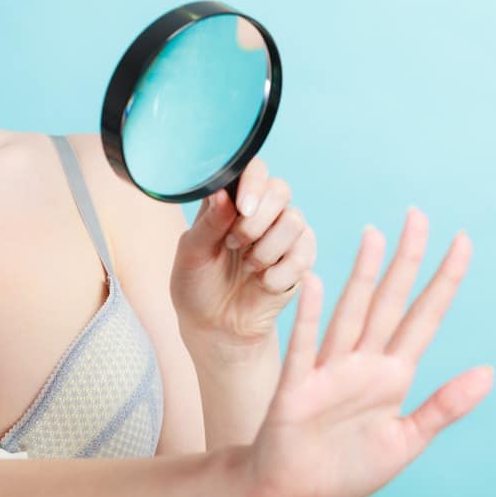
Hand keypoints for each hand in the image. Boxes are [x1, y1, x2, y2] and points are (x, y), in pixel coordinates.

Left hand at [170, 157, 315, 354]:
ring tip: (248, 267)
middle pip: (282, 190)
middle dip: (258, 221)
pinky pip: (305, 254)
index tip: (242, 208)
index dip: (254, 183)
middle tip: (234, 244)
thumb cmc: (196, 286)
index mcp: (231, 200)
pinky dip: (280, 274)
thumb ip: (208, 223)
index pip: (254, 169)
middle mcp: (261, 211)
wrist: (216, 327)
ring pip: (296, 221)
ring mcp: (284, 234)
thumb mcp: (191, 255)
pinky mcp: (301, 259)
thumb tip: (223, 195)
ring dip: (267, 250)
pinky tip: (262, 284)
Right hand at [242, 207, 493, 496]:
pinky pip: (305, 347)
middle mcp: (363, 363)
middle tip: (418, 215)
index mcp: (393, 375)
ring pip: (351, 314)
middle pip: (391, 302)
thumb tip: (489, 372)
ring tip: (374, 235)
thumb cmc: (345, 467)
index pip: (425, 318)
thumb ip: (443, 407)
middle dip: (407, 260)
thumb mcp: (406, 442)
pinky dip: (310, 316)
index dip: (444, 281)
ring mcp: (329, 372)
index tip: (462, 241)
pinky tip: (317, 283)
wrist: (289, 489)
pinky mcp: (297, 388)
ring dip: (363, 276)